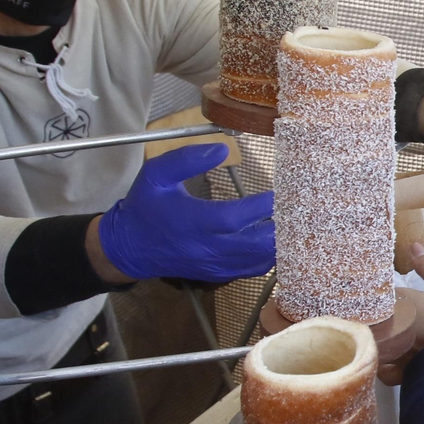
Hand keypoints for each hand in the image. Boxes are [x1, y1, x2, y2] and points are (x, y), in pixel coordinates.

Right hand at [96, 144, 274, 282]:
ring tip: (290, 221)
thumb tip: (222, 150)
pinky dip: (269, 255)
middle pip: (259, 245)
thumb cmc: (145, 207)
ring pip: (261, 260)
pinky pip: (253, 269)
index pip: (238, 217)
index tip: (280, 190)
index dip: (263, 205)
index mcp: (194, 221)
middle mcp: (209, 247)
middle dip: (281, 226)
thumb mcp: (156, 174)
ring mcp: (216, 264)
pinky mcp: (218, 274)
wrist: (129, 247)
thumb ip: (186, 159)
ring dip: (279, 242)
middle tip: (295, 207)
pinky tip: (275, 238)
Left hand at [383, 244, 423, 384]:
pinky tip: (388, 358)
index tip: (376, 287)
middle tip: (370, 306)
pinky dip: (381, 363)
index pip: (375, 292)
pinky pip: (379, 367)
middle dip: (369, 312)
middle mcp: (385, 326)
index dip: (376, 290)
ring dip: (371, 335)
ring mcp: (388, 351)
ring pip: (369, 341)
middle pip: (366, 316)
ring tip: (380, 331)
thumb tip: (413, 246)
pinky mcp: (394, 373)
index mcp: (397, 302)